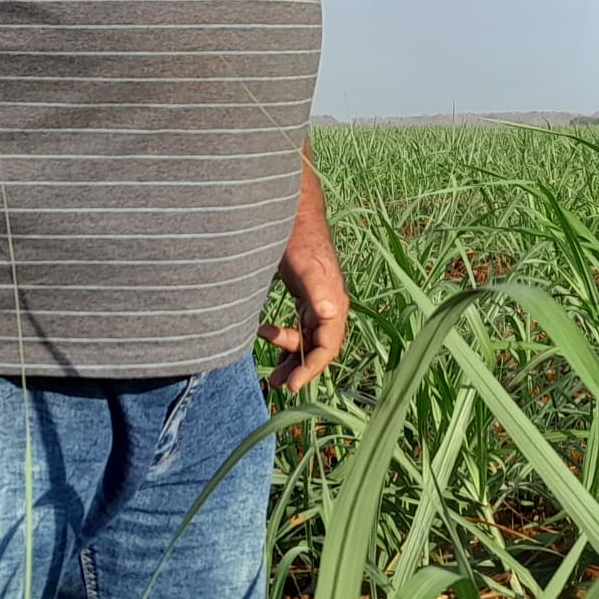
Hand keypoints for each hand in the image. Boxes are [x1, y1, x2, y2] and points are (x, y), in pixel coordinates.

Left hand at [261, 205, 347, 391]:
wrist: (292, 214)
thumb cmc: (299, 238)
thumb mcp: (305, 265)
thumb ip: (316, 290)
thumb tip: (328, 313)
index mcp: (333, 303)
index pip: (328, 346)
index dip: (311, 368)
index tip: (291, 384)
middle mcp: (329, 306)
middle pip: (318, 348)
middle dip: (299, 368)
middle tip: (277, 385)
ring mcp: (318, 302)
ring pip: (308, 340)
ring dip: (292, 357)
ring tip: (271, 375)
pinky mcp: (306, 297)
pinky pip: (301, 327)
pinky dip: (286, 338)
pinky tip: (265, 335)